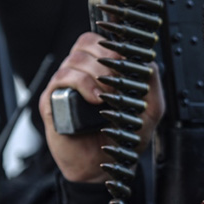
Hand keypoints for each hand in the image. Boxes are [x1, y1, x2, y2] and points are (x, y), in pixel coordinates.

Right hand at [39, 32, 164, 182]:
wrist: (102, 165)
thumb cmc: (123, 136)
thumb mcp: (149, 108)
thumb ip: (152, 82)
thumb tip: (147, 59)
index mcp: (99, 69)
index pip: (99, 39)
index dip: (111, 41)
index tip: (124, 56)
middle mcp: (81, 73)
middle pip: (87, 43)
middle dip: (107, 58)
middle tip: (118, 81)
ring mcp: (65, 85)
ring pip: (75, 59)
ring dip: (96, 75)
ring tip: (108, 96)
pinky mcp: (51, 99)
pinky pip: (63, 78)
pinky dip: (83, 84)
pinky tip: (96, 100)